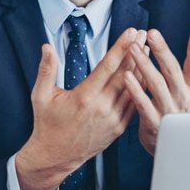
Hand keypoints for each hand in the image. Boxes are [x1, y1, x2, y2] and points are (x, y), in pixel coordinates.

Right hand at [15, 28, 146, 189]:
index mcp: (84, 97)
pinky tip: (146, 76)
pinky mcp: (118, 128)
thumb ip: (46, 70)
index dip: (121, 47)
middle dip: (135, 51)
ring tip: (148, 49)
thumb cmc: (47, 125)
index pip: (107, 66)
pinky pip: (133, 104)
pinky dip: (140, 88)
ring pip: (132, 88)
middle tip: (143, 34)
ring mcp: (113, 119)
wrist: (56, 156)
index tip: (130, 32)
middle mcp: (102, 108)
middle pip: (124, 74)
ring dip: (141, 67)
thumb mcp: (41, 96)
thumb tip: (46, 47)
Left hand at [123, 29, 189, 155]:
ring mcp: (168, 110)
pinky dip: (135, 90)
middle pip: (173, 72)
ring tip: (133, 48)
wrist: (171, 143)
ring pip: (156, 85)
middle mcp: (182, 97)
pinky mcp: (153, 122)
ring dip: (144, 65)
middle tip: (152, 32)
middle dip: (163, 51)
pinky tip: (126, 75)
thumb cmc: (179, 106)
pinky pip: (143, 104)